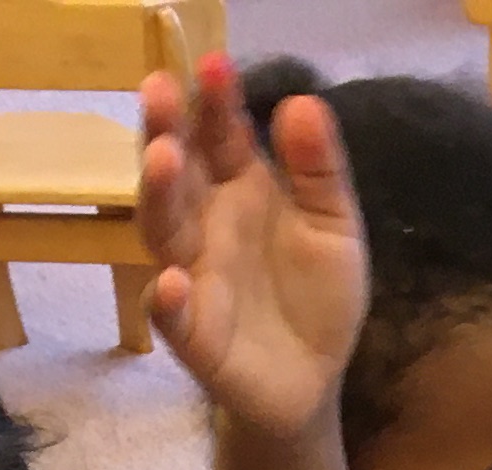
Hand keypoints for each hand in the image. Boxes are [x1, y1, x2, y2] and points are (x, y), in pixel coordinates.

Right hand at [139, 56, 368, 440]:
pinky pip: (171, 315)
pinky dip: (167, 299)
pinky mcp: (194, 335)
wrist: (315, 383)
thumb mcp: (334, 226)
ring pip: (162, 229)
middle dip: (167, 129)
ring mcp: (193, 277)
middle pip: (177, 170)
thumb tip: (304, 102)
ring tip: (164, 157)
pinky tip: (173, 280)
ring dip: (157, 193)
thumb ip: (320, 170)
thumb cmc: (316, 298)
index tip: (217, 64)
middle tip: (163, 88)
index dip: (217, 101)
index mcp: (241, 189)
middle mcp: (206, 225)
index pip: (220, 135)